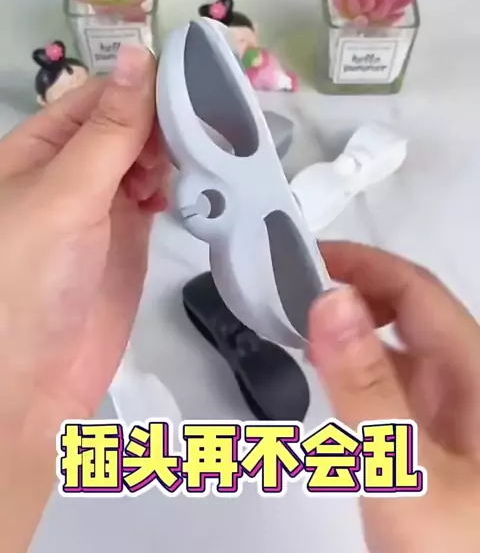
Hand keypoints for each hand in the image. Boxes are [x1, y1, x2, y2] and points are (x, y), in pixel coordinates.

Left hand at [0, 46, 168, 549]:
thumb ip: (109, 130)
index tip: (195, 80)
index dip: (141, 85)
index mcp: (40, 149)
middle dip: (163, 124)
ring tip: (195, 167)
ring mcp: (104, 204)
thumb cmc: (33, 276)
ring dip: (174, 155)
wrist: (36, 379)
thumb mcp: (66, 192)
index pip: (98, 97)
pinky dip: (177, 188)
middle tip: (202, 134)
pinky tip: (190, 192)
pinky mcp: (131, 235)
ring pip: (147, 158)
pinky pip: (159, 195)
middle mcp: (72, 171)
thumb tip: (140, 55)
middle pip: (126, 124)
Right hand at [309, 241, 479, 552]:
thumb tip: (331, 301)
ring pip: (397, 345)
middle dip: (349, 288)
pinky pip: (391, 380)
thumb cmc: (459, 546)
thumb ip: (366, 384)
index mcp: (474, 372)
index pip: (413, 289)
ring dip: (349, 324)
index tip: (304, 256)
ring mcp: (451, 412)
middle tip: (291, 287)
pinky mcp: (433, 437)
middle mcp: (467, 382)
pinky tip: (329, 373)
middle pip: (406, 310)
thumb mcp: (406, 465)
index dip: (360, 263)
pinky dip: (355, 364)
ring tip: (298, 321)